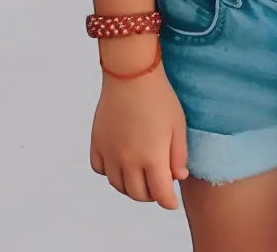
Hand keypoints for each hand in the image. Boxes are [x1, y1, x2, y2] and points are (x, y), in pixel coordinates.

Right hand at [90, 59, 188, 208]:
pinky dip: (110, 173)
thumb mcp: (178, 125)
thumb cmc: (159, 97)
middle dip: (151, 195)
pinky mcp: (97, 142)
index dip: (168, 202)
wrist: (131, 74)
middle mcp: (128, 160)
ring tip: (141, 178)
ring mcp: (109, 152)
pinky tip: (120, 164)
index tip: (172, 202)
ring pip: (117, 185)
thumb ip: (179, 155)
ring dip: (130, 187)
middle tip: (158, 187)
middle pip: (137, 193)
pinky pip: (100, 169)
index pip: (160, 194)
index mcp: (152, 157)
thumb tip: (178, 177)